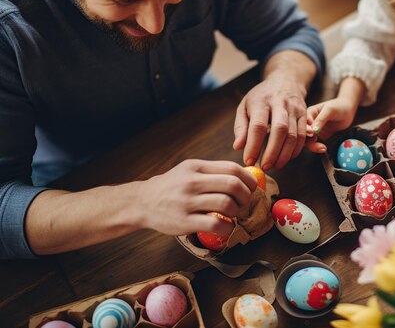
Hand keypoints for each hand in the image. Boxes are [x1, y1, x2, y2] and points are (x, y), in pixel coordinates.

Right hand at [136, 160, 255, 235]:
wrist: (142, 202)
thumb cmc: (173, 187)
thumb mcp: (190, 171)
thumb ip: (213, 172)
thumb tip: (246, 176)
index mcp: (196, 167)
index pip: (232, 168)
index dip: (249, 179)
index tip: (252, 188)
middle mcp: (192, 182)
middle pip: (233, 185)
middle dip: (246, 196)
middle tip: (245, 204)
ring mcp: (187, 202)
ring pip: (226, 204)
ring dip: (237, 211)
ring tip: (233, 215)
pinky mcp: (184, 222)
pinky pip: (215, 224)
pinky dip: (228, 227)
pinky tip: (226, 227)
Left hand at [233, 76, 307, 169]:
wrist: (285, 81)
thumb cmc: (261, 97)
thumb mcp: (245, 107)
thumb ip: (241, 127)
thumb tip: (238, 147)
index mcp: (262, 101)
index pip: (258, 125)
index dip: (254, 145)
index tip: (248, 160)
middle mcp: (280, 103)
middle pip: (280, 130)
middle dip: (272, 152)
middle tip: (264, 166)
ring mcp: (295, 108)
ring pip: (294, 135)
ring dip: (284, 154)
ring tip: (275, 165)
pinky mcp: (305, 115)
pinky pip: (303, 136)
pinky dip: (295, 150)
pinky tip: (286, 158)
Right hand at [305, 96, 358, 152]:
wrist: (349, 110)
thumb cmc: (339, 106)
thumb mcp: (329, 110)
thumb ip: (321, 119)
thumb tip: (312, 130)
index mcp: (309, 114)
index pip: (303, 124)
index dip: (305, 130)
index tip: (312, 133)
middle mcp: (310, 123)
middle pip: (303, 134)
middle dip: (309, 140)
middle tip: (318, 143)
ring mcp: (315, 130)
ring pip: (308, 141)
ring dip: (313, 146)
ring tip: (323, 148)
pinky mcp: (321, 136)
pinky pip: (316, 144)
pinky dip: (318, 148)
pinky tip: (324, 148)